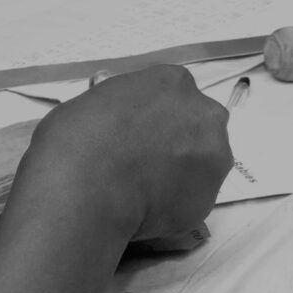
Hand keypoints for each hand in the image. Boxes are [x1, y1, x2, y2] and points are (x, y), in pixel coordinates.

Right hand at [7, 65, 232, 246]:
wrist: (85, 189)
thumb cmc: (78, 136)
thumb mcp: (97, 101)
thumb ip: (126, 108)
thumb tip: (123, 125)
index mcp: (174, 82)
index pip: (174, 94)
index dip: (156, 116)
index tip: (140, 133)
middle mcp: (204, 114)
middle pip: (199, 125)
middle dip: (180, 141)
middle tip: (147, 162)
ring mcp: (213, 158)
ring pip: (203, 164)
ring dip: (183, 173)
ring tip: (146, 192)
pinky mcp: (209, 199)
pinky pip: (193, 199)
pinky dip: (176, 205)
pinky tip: (147, 211)